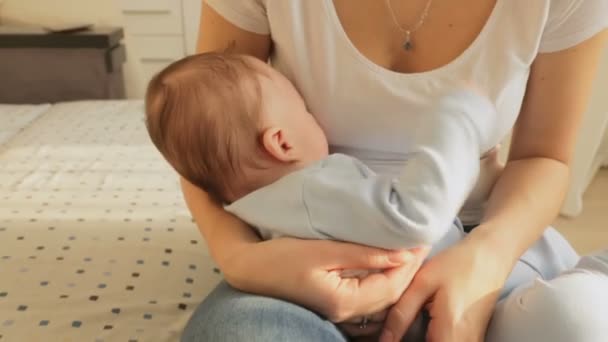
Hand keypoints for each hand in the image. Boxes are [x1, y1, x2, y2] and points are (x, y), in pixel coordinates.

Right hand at [224, 237, 427, 321]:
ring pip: (382, 299)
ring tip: (410, 253)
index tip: (423, 240)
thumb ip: (363, 254)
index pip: (392, 285)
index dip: (411, 264)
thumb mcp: (323, 250)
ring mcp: (339, 312)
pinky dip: (384, 284)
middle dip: (410, 270)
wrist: (250, 269)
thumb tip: (400, 254)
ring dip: (399, 277)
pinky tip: (387, 267)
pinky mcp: (334, 305)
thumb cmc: (281, 257)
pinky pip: (369, 299)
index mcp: (345, 300)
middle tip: (422, 244)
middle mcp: (345, 312)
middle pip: (391, 295)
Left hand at [380, 233, 511, 341]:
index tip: (389, 338)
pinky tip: (426, 327)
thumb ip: (401, 314)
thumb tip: (385, 339)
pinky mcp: (474, 339)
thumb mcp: (423, 283)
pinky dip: (434, 339)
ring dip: (423, 339)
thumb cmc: (459, 263)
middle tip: (397, 330)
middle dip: (410, 341)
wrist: (491, 254)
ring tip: (411, 325)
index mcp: (450, 331)